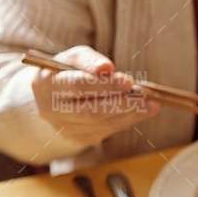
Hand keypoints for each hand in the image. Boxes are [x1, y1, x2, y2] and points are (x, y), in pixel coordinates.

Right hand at [31, 45, 158, 148]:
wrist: (50, 98)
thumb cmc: (66, 72)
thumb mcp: (72, 58)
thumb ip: (89, 60)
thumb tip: (107, 68)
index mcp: (45, 84)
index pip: (78, 85)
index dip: (104, 84)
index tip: (128, 81)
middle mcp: (51, 110)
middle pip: (91, 110)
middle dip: (122, 103)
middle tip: (146, 96)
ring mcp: (65, 128)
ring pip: (102, 123)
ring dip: (130, 114)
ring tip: (152, 104)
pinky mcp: (78, 138)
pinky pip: (107, 130)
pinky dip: (126, 120)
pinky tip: (142, 112)